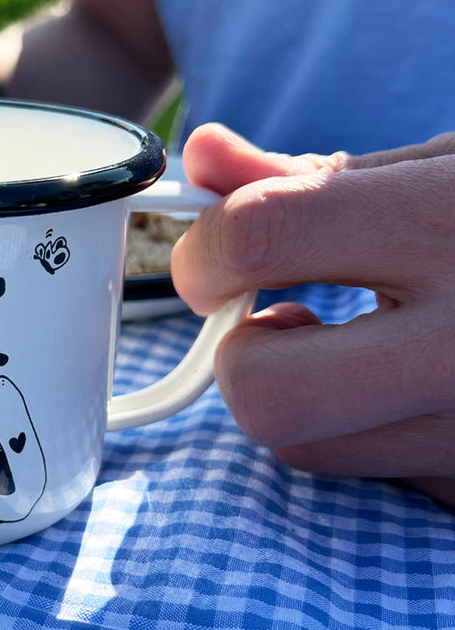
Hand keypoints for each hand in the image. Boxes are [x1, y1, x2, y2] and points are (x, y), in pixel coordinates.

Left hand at [172, 123, 454, 505]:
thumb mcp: (452, 168)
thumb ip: (313, 179)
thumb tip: (201, 156)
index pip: (263, 237)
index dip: (208, 247)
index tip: (215, 255)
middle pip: (267, 397)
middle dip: (240, 355)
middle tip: (271, 316)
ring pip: (308, 449)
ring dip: (299, 395)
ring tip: (358, 339)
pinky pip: (378, 473)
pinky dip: (368, 428)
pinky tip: (420, 383)